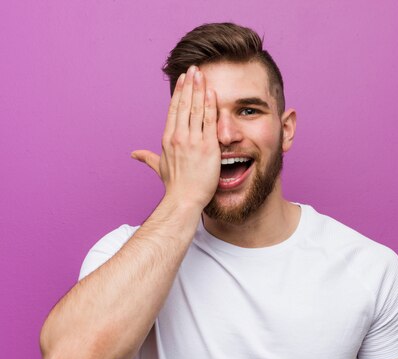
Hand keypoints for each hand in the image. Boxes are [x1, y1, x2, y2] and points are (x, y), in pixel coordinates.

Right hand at [131, 66, 220, 208]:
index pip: (173, 110)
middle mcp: (178, 136)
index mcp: (168, 139)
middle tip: (194, 69)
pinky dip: (210, 105)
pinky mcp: (207, 147)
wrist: (184, 200)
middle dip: (189, 85)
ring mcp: (192, 140)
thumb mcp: (160, 168)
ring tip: (202, 74)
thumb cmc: (175, 187)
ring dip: (199, 89)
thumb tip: (135, 155)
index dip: (179, 93)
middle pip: (184, 105)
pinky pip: (209, 121)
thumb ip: (149, 158)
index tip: (183, 80)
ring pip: (196, 109)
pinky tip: (212, 92)